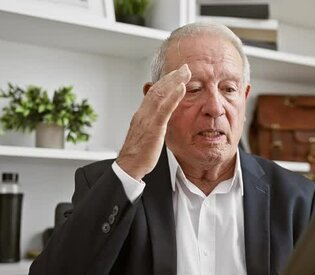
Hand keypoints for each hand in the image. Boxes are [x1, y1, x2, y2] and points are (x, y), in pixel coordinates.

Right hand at [116, 64, 191, 179]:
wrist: (129, 166)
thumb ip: (152, 124)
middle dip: (171, 76)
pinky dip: (173, 96)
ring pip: (160, 94)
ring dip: (174, 81)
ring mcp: (147, 119)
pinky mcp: (153, 128)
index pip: (153, 93)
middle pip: (157, 89)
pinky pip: (164, 109)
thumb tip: (158, 119)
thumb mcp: (146, 135)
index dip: (165, 82)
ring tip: (186, 72)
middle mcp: (143, 113)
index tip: (176, 74)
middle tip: (184, 67)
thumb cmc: (138, 154)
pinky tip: (182, 88)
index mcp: (142, 115)